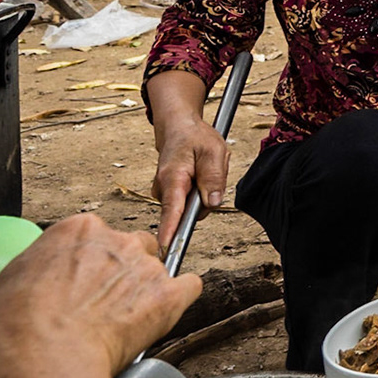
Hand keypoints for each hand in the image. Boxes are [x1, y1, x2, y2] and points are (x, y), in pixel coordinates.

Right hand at [0, 215, 201, 377]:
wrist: (38, 357)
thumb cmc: (14, 329)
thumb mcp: (11, 281)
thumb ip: (40, 269)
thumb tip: (39, 283)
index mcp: (77, 230)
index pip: (97, 236)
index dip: (90, 264)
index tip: (83, 284)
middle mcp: (116, 240)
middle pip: (133, 247)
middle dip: (123, 273)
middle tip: (104, 306)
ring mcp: (145, 267)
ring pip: (157, 270)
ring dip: (146, 292)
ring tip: (122, 325)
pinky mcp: (168, 296)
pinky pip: (189, 288)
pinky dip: (179, 301)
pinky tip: (163, 315)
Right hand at [152, 115, 230, 254]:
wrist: (178, 128)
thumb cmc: (195, 137)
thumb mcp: (213, 152)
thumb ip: (214, 178)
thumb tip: (212, 203)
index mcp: (172, 178)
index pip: (172, 210)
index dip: (170, 230)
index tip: (166, 248)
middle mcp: (163, 189)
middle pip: (188, 212)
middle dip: (206, 198)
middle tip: (212, 170)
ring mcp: (164, 194)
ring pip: (192, 208)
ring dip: (204, 192)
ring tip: (205, 169)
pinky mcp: (169, 196)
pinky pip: (190, 203)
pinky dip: (200, 191)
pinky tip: (200, 175)